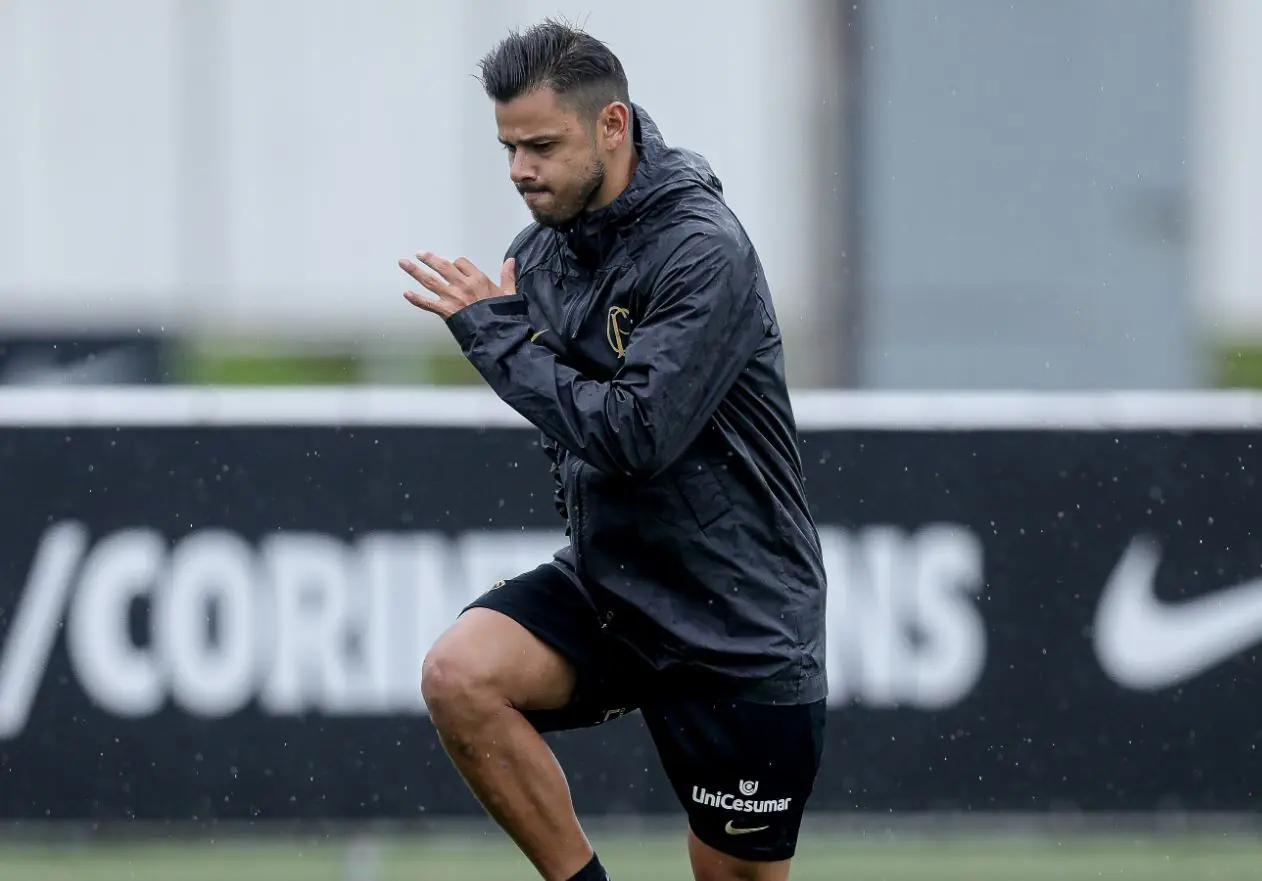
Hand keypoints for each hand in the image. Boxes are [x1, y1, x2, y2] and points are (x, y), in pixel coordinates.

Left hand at [400, 252, 516, 319]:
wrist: (496, 334)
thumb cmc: (503, 315)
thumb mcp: (509, 294)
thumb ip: (507, 276)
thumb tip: (511, 260)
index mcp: (477, 278)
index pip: (461, 263)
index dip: (457, 263)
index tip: (454, 266)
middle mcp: (461, 284)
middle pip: (442, 266)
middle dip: (429, 259)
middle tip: (419, 254)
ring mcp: (451, 297)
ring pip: (430, 281)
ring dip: (415, 271)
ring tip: (403, 263)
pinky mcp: (445, 311)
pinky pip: (427, 304)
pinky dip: (416, 299)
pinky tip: (406, 294)